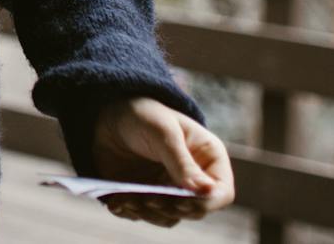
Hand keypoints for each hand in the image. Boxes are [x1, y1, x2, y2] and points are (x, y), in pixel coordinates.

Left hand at [89, 96, 235, 227]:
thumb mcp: (164, 133)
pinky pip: (145, 216)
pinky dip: (132, 213)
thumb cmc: (145, 115)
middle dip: (172, 208)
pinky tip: (117, 202)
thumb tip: (207, 192)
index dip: (206, 202)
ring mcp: (170, 191)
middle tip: (149, 199)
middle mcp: (193, 180)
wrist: (112, 117)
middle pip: (195, 210)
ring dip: (149, 214)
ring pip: (170, 217)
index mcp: (208, 159)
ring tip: (128, 200)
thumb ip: (182, 163)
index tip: (181, 201)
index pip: (221, 192)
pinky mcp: (147, 197)